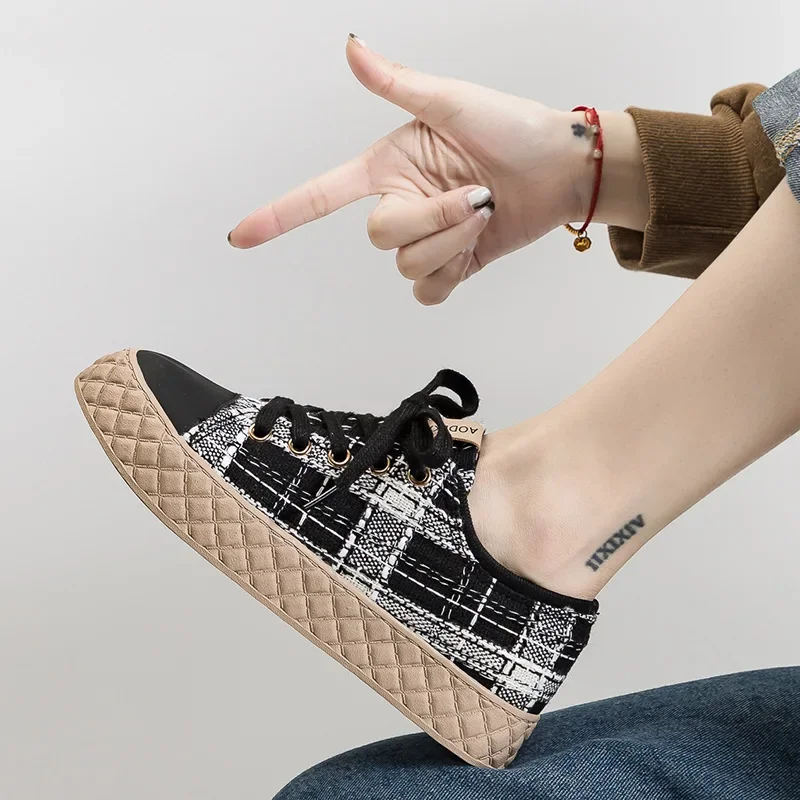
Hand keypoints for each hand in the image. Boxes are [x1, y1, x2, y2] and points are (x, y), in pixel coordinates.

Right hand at [228, 35, 593, 304]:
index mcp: (388, 167)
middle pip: (379, 237)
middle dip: (430, 220)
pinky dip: (453, 271)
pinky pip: (428, 291)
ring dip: (452, 240)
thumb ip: (397, 82)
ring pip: (407, 266)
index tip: (240, 237)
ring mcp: (425, 239)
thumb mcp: (452, 99)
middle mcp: (400, 204)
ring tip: (484, 210)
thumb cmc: (512, 126)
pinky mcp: (450, 265)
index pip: (322, 194)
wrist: (561, 170)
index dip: (280, 215)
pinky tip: (476, 245)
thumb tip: (352, 46)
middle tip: (474, 194)